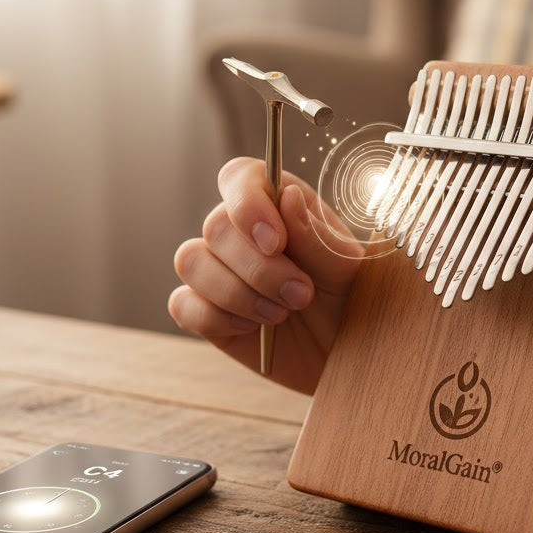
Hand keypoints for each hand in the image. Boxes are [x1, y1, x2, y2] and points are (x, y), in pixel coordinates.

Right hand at [168, 157, 360, 392]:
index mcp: (278, 205)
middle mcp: (241, 230)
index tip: (275, 241)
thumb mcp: (346, 270)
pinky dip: (217, 319)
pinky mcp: (203, 309)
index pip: (240, 177)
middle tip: (301, 296)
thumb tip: (286, 194)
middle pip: (215, 226)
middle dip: (258, 268)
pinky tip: (252, 330)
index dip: (246, 203)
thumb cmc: (349, 303)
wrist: (343, 355)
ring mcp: (217, 269)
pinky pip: (183, 304)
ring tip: (280, 315)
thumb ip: (315, 236)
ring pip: (191, 261)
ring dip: (237, 294)